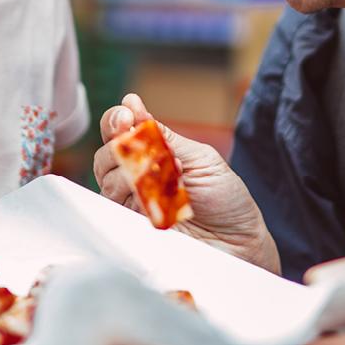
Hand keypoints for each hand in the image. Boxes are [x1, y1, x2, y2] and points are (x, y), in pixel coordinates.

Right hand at [93, 94, 279, 272]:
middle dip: (120, 146)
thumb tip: (131, 103)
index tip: (128, 115)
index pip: (118, 132)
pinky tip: (160, 196)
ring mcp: (132, 206)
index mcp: (151, 155)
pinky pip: (117, 211)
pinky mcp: (133, 230)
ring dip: (137, 173)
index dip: (116, 121)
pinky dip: (138, 197)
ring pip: (108, 182)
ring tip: (171, 177)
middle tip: (144, 147)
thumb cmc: (225, 199)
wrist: (240, 242)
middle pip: (105, 157)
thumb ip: (163, 137)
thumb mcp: (200, 158)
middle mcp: (135, 179)